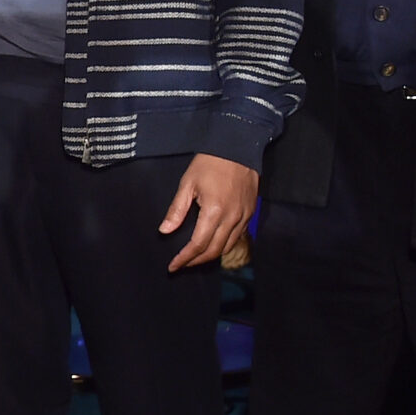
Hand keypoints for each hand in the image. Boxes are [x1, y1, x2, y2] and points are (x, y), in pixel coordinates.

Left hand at [160, 155, 258, 272]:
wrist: (238, 148)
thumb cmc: (210, 163)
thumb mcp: (188, 183)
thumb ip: (176, 210)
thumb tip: (164, 231)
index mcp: (214, 212)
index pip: (198, 245)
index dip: (184, 258)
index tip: (173, 266)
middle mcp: (232, 218)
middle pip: (214, 251)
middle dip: (196, 261)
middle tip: (182, 265)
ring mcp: (244, 217)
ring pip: (228, 246)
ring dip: (210, 255)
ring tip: (195, 258)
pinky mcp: (250, 213)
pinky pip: (237, 237)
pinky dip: (224, 245)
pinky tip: (213, 244)